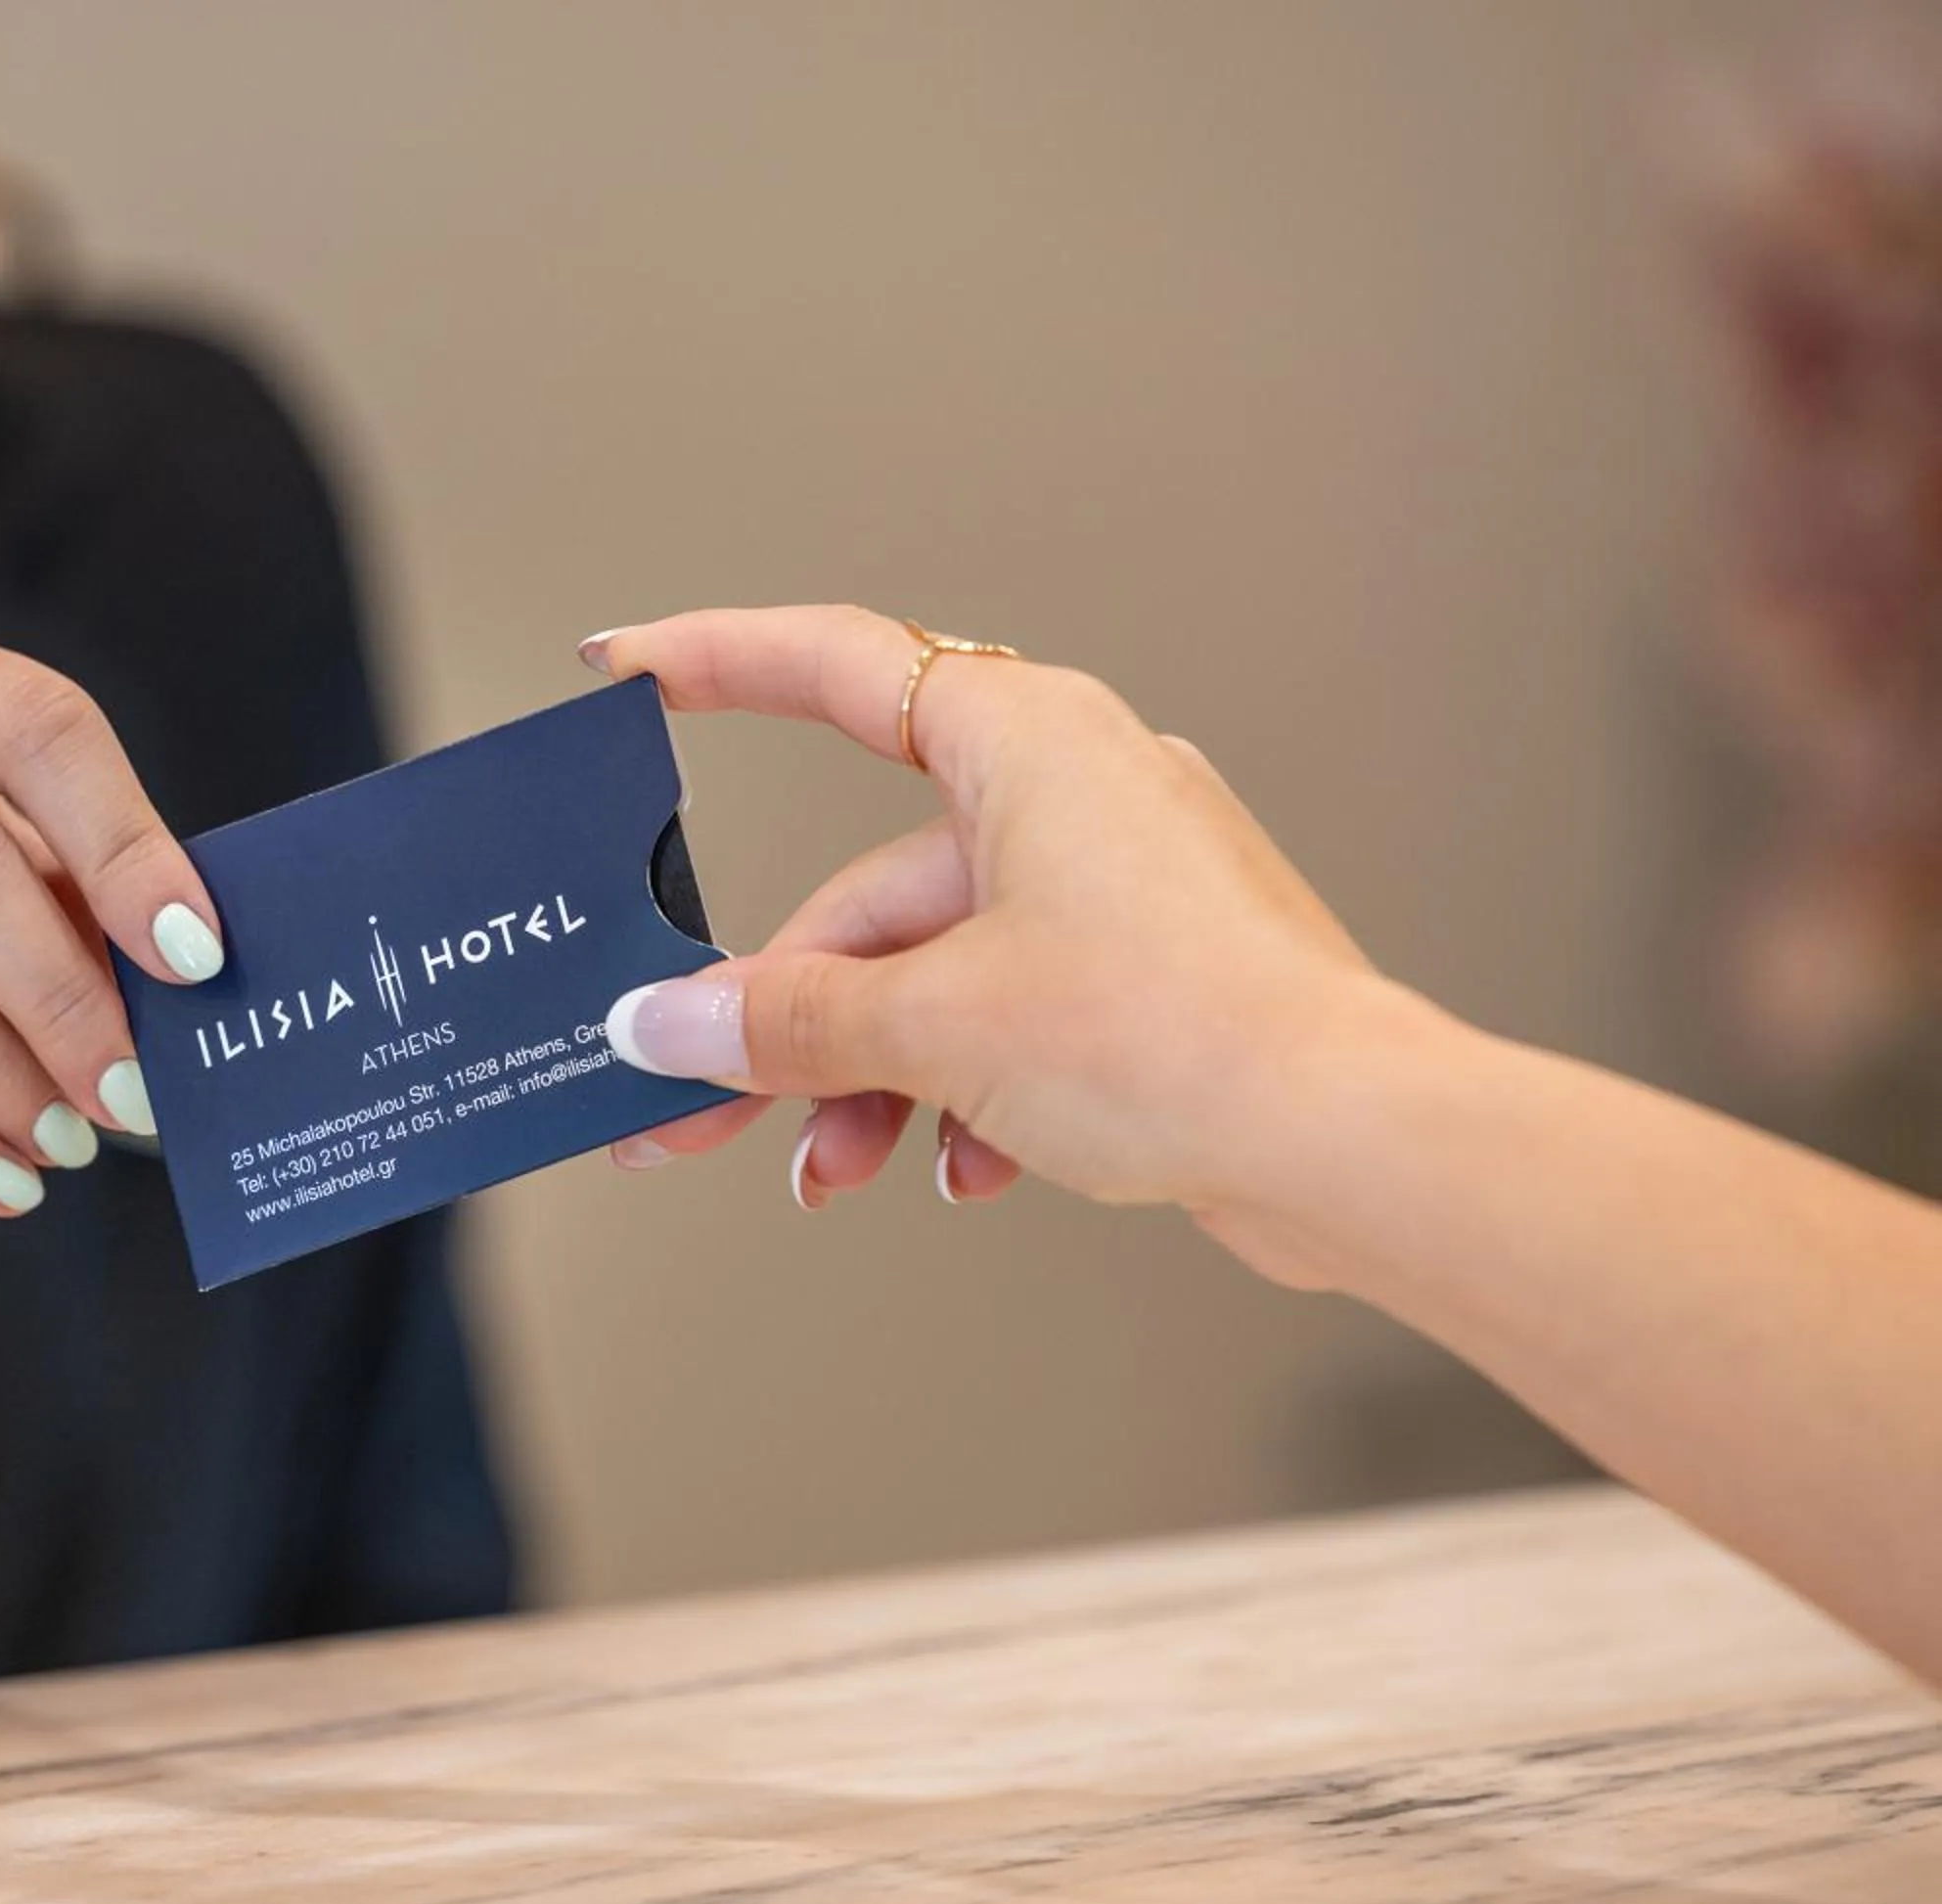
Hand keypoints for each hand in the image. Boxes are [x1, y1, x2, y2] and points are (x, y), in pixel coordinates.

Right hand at [589, 606, 1436, 1280]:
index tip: (625, 663)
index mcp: (1022, 741)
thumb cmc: (1184, 1033)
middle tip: (689, 1103)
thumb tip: (673, 1023)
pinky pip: (1011, 1020)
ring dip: (868, 1081)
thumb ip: (788, 1021)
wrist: (1350, 1143)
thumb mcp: (937, 1023)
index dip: (711, 659)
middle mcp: (1074, 792)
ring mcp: (1121, 888)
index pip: (829, 665)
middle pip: (869, 893)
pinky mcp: (1154, 977)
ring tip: (835, 1172)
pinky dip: (963, 1094)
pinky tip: (960, 1170)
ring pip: (936, 974)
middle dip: (784, 1019)